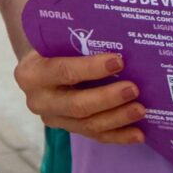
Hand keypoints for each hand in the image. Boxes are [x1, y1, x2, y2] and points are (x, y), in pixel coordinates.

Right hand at [12, 50, 144, 144]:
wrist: (39, 65)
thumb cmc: (53, 45)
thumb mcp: (55, 38)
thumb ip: (77, 40)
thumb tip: (117, 36)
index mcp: (31, 73)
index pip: (64, 71)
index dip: (92, 68)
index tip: (119, 62)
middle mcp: (38, 100)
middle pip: (77, 105)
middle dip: (108, 98)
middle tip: (134, 89)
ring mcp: (52, 118)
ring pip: (87, 125)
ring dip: (117, 118)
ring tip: (140, 110)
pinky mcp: (66, 129)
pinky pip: (94, 136)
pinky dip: (118, 136)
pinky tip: (138, 134)